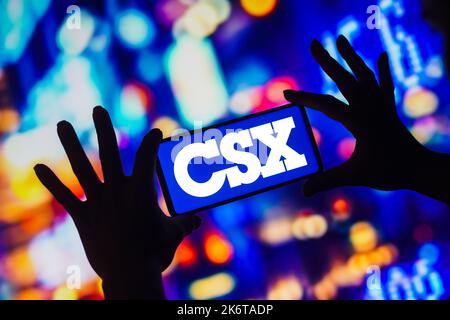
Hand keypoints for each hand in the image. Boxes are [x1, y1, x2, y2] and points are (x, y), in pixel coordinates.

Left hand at [34, 106, 200, 298]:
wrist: (131, 274)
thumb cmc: (155, 253)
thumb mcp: (174, 235)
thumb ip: (184, 223)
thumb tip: (198, 221)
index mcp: (141, 191)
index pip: (148, 157)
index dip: (152, 141)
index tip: (155, 133)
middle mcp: (118, 191)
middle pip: (110, 152)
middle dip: (104, 128)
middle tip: (97, 109)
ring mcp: (98, 202)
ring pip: (82, 167)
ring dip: (71, 144)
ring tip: (62, 123)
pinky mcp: (83, 217)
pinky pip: (64, 197)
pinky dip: (51, 182)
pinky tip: (38, 166)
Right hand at [284, 35, 449, 202]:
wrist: (420, 168)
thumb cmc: (388, 172)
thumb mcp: (355, 176)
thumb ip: (327, 181)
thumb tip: (304, 191)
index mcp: (359, 122)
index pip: (326, 105)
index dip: (304, 99)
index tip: (285, 94)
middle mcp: (370, 108)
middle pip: (345, 78)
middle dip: (327, 60)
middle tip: (313, 43)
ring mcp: (381, 105)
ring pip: (364, 74)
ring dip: (351, 56)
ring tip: (340, 39)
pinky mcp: (388, 108)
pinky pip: (385, 84)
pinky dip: (383, 69)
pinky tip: (382, 55)